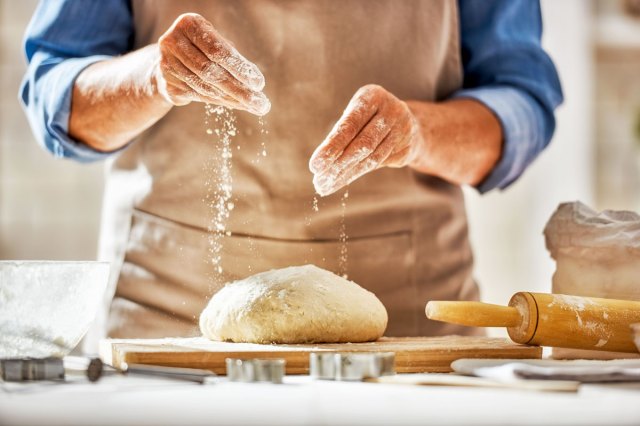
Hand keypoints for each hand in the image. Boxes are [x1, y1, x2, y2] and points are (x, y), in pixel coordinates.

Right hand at [154, 13, 269, 114]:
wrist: (170, 61)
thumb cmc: (203, 48)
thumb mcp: (217, 44)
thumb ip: (234, 59)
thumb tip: (255, 84)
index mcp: (188, 25)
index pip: (217, 50)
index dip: (239, 68)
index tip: (260, 84)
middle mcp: (172, 42)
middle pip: (210, 71)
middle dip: (239, 89)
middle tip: (261, 104)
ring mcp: (166, 64)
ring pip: (205, 86)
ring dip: (232, 99)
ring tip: (253, 106)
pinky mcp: (166, 84)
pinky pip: (198, 96)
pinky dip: (220, 102)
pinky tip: (236, 105)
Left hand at [309, 85, 421, 195]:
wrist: (407, 124)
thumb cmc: (369, 119)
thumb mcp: (355, 117)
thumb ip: (340, 134)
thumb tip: (320, 164)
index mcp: (373, 96)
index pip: (350, 125)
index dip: (332, 146)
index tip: (314, 166)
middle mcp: (391, 110)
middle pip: (362, 144)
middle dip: (338, 164)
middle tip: (319, 181)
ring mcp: (402, 129)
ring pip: (371, 157)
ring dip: (346, 174)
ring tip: (326, 185)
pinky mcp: (407, 147)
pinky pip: (379, 164)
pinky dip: (356, 174)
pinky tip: (341, 181)